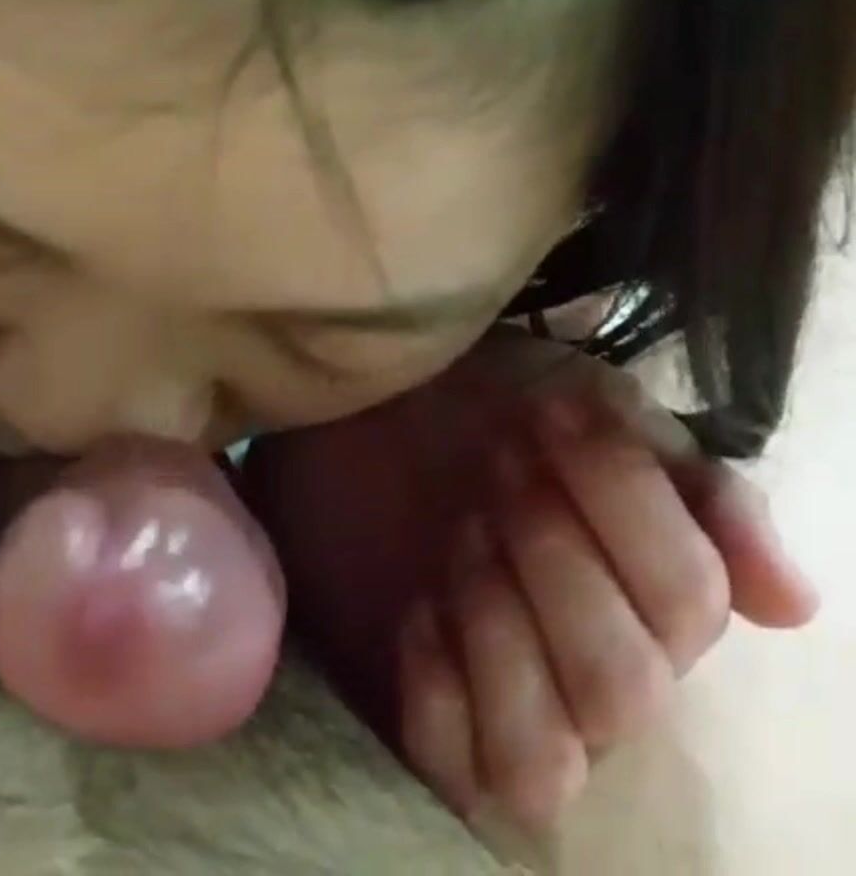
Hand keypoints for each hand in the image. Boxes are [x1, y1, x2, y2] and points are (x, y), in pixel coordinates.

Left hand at [243, 328, 818, 835]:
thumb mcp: (615, 420)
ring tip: (464, 539)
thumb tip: (792, 603)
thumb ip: (709, 495)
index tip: (553, 413)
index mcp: (674, 605)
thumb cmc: (514, 417)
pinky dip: (433, 683)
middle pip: (623, 690)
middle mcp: (617, 686)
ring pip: (543, 761)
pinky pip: (452, 767)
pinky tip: (420, 605)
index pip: (690, 600)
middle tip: (501, 475)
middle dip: (551, 558)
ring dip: (497, 631)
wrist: (389, 416)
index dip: (621, 498)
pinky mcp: (446, 742)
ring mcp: (533, 724)